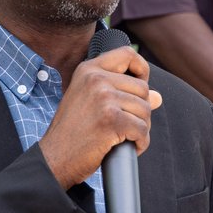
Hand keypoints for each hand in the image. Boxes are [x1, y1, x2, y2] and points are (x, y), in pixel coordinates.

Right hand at [37, 46, 162, 189]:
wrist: (54, 158)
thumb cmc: (72, 132)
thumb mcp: (90, 103)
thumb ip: (121, 94)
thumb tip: (158, 97)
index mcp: (88, 70)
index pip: (127, 54)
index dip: (142, 69)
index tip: (141, 86)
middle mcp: (95, 79)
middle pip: (142, 89)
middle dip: (141, 111)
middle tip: (126, 127)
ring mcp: (103, 98)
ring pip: (145, 110)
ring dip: (141, 128)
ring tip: (124, 137)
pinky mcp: (111, 120)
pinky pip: (142, 129)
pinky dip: (140, 142)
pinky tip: (128, 147)